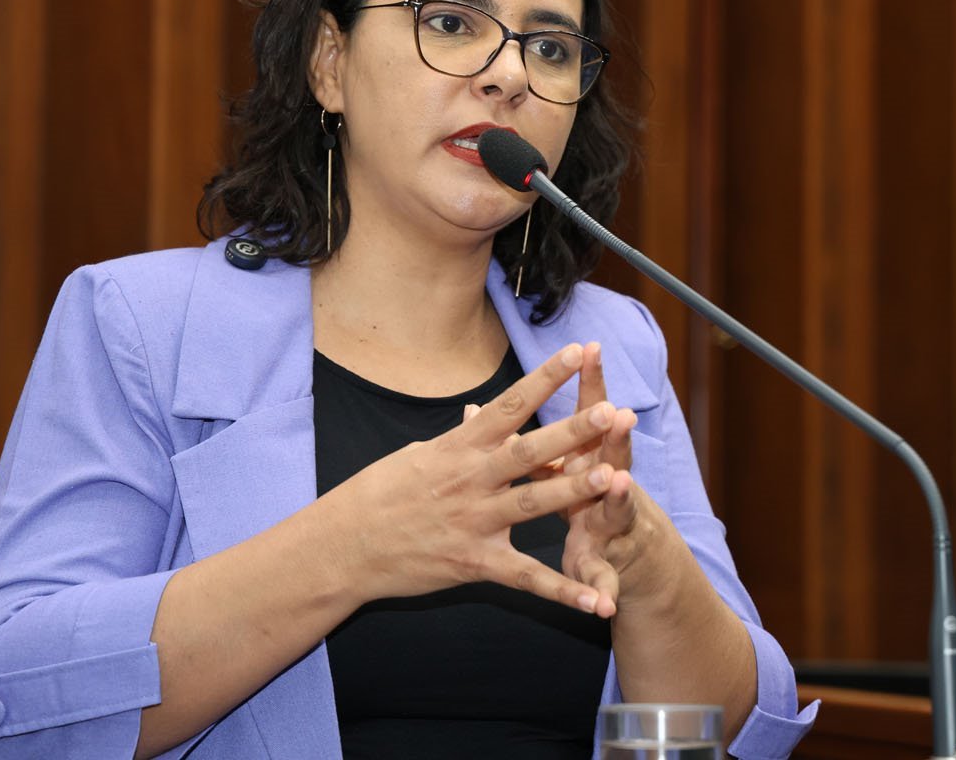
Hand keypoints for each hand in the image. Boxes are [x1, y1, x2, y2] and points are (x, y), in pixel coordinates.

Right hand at [334, 343, 620, 615]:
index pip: (508, 405)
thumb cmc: (379, 494)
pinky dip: (562, 591)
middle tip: (611, 411)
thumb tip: (478, 415)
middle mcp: (470, 479)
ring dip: (572, 491)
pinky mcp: (474, 563)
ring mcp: (474, 522)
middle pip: (528, 449)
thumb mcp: (419, 454)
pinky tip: (594, 601)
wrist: (344, 545)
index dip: (543, 379)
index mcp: (458, 447)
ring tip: (611, 477)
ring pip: (532, 503)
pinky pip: (525, 578)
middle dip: (571, 431)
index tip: (574, 353)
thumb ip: (460, 439)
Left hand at [531, 343, 651, 617]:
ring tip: (618, 483)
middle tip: (617, 411)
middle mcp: (607, 484)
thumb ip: (524, 441)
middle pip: (610, 454)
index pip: (588, 413)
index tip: (586, 350)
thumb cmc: (588, 497)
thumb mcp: (557, 466)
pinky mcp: (606, 563)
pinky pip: (603, 578)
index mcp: (588, 456)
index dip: (588, 383)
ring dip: (617, 496)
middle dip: (611, 434)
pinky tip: (602, 605)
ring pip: (613, 507)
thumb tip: (478, 413)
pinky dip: (599, 590)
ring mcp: (609, 523)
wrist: (632, 557)